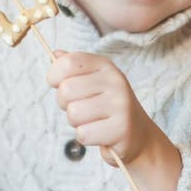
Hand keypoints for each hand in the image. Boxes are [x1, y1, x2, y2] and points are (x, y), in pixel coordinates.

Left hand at [46, 50, 156, 166]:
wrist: (136, 133)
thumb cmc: (105, 105)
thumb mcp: (91, 81)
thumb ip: (73, 67)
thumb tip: (55, 53)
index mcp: (104, 65)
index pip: (67, 63)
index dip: (54, 76)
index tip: (59, 84)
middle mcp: (114, 80)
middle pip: (66, 90)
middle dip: (65, 104)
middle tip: (81, 107)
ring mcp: (120, 103)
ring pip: (73, 113)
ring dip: (76, 122)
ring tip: (91, 120)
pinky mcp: (121, 128)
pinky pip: (83, 134)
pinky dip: (86, 137)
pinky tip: (99, 133)